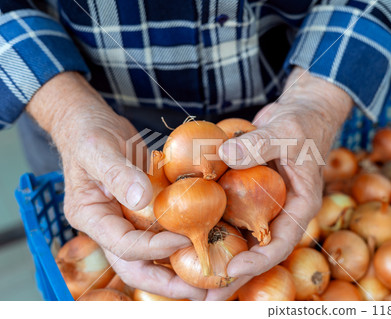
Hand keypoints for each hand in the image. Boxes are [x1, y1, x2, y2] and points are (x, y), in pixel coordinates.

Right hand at [27, 72, 204, 299]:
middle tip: (203, 292)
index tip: (183, 239)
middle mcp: (108, 227)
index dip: (154, 248)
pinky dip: (180, 246)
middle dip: (168, 285)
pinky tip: (205, 248)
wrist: (91, 125)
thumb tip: (141, 198)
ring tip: (210, 282)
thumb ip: (118, 174)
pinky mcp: (140, 214)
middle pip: (136, 268)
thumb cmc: (89, 134)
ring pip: (150, 259)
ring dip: (178, 273)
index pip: (123, 245)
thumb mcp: (100, 149)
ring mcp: (124, 222)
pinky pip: (160, 236)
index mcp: (91, 217)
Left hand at [208, 67, 352, 299]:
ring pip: (240, 237)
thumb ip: (259, 143)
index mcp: (299, 206)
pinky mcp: (246, 195)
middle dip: (233, 275)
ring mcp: (262, 205)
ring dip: (218, 257)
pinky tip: (187, 236)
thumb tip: (224, 154)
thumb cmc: (300, 123)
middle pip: (257, 250)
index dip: (258, 261)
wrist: (298, 113)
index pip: (281, 242)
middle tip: (205, 295)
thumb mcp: (285, 131)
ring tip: (191, 280)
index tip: (231, 270)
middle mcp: (280, 211)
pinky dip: (212, 225)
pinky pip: (229, 213)